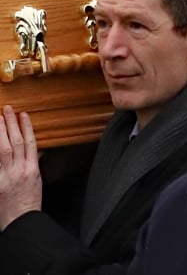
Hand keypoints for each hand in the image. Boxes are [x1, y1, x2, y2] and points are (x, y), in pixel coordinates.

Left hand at [0, 105, 41, 229]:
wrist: (21, 221)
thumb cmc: (30, 203)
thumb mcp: (37, 181)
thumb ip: (34, 165)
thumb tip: (37, 152)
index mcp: (33, 170)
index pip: (31, 143)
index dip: (27, 127)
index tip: (23, 115)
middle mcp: (20, 170)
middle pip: (16, 143)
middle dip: (11, 124)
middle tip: (7, 109)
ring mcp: (7, 176)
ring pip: (4, 150)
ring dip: (0, 132)